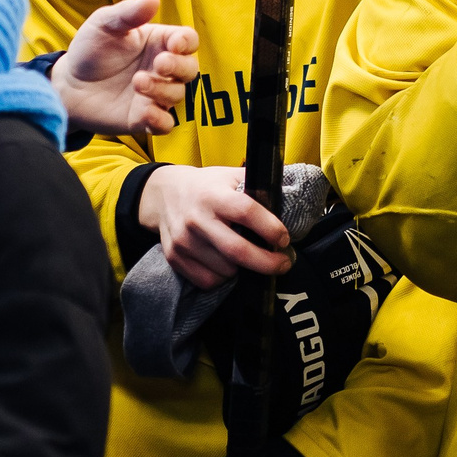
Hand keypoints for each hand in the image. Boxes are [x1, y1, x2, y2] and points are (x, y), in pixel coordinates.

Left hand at [53, 0, 199, 137]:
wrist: (67, 84)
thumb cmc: (90, 49)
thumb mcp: (104, 23)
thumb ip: (128, 13)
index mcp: (159, 42)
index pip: (188, 40)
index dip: (187, 43)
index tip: (173, 44)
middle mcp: (162, 70)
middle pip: (190, 69)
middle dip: (179, 67)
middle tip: (158, 64)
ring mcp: (154, 95)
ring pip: (178, 95)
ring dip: (162, 90)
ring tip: (137, 82)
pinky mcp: (143, 119)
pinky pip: (165, 125)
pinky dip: (160, 121)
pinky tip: (145, 112)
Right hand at [139, 164, 291, 290]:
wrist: (164, 194)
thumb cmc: (207, 186)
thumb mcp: (230, 175)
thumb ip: (257, 185)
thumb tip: (292, 196)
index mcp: (214, 194)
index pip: (247, 212)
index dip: (271, 229)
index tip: (284, 239)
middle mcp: (197, 218)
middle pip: (237, 250)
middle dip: (267, 263)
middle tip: (283, 264)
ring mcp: (184, 240)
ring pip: (225, 270)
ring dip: (245, 270)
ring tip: (250, 258)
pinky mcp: (175, 258)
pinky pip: (207, 281)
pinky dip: (223, 278)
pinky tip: (228, 265)